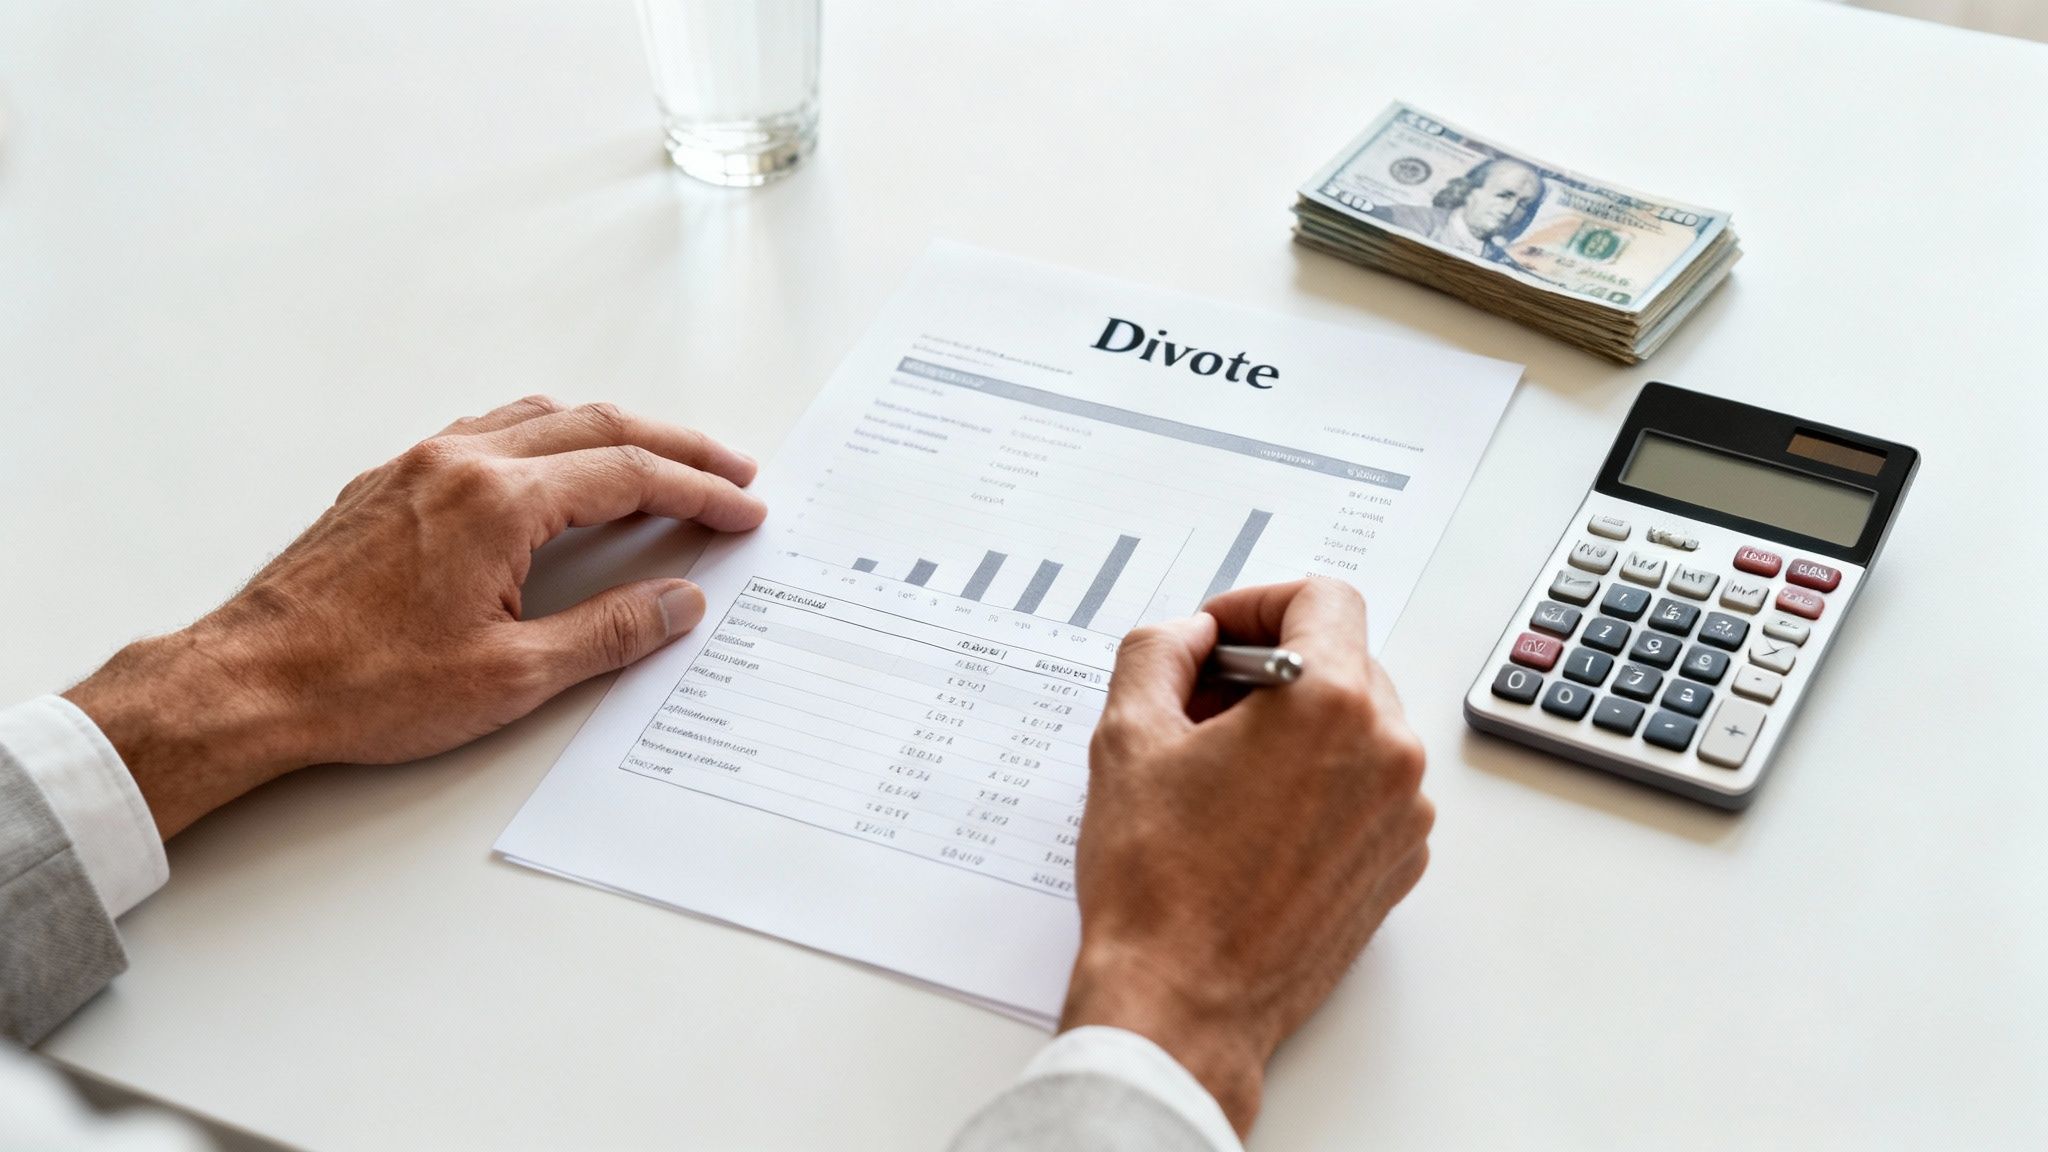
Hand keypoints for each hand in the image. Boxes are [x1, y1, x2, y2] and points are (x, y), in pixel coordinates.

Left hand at [64, 397, 765, 837]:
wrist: (248, 682)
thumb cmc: (363, 685)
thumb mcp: (511, 676)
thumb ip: (609, 632)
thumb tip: (678, 602)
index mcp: (497, 500)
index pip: (628, 475)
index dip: (699, 491)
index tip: (745, 508)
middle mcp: (460, 460)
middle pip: (596, 426)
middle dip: (675, 447)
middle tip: (732, 470)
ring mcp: (420, 464)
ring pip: (540, 417)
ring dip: (612, 434)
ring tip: (660, 465)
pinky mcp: (390, 483)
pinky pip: (491, 431)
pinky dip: (550, 439)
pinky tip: (561, 472)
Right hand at [1060, 578, 1433, 1134]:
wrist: (1182, 1004)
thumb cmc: (1156, 884)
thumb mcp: (1127, 736)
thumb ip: (1158, 650)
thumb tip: (1190, 634)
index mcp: (1331, 704)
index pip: (1323, 599)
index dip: (1258, 604)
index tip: (1217, 638)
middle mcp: (1387, 753)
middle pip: (1344, 660)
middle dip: (1270, 670)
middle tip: (1199, 708)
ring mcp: (1403, 815)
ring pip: (1358, 727)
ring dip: (1295, 729)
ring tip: (1221, 772)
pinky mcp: (1398, 866)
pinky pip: (1368, 790)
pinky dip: (1319, 785)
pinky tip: (1252, 821)